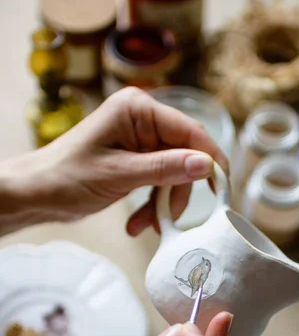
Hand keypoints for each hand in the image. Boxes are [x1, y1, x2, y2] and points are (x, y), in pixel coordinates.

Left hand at [0, 87, 227, 235]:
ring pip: (174, 173)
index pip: (190, 131)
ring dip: (163, 204)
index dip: (210, 160)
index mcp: (138, 110)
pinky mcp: (136, 159)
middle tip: (170, 218)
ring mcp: (140, 140)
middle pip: (185, 155)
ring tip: (146, 226)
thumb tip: (206, 165)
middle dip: (178, 191)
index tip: (222, 189)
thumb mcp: (120, 174)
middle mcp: (142, 120)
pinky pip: (159, 182)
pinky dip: (152, 204)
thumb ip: (165, 168)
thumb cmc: (68, 176)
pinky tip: (138, 223)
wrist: (38, 193)